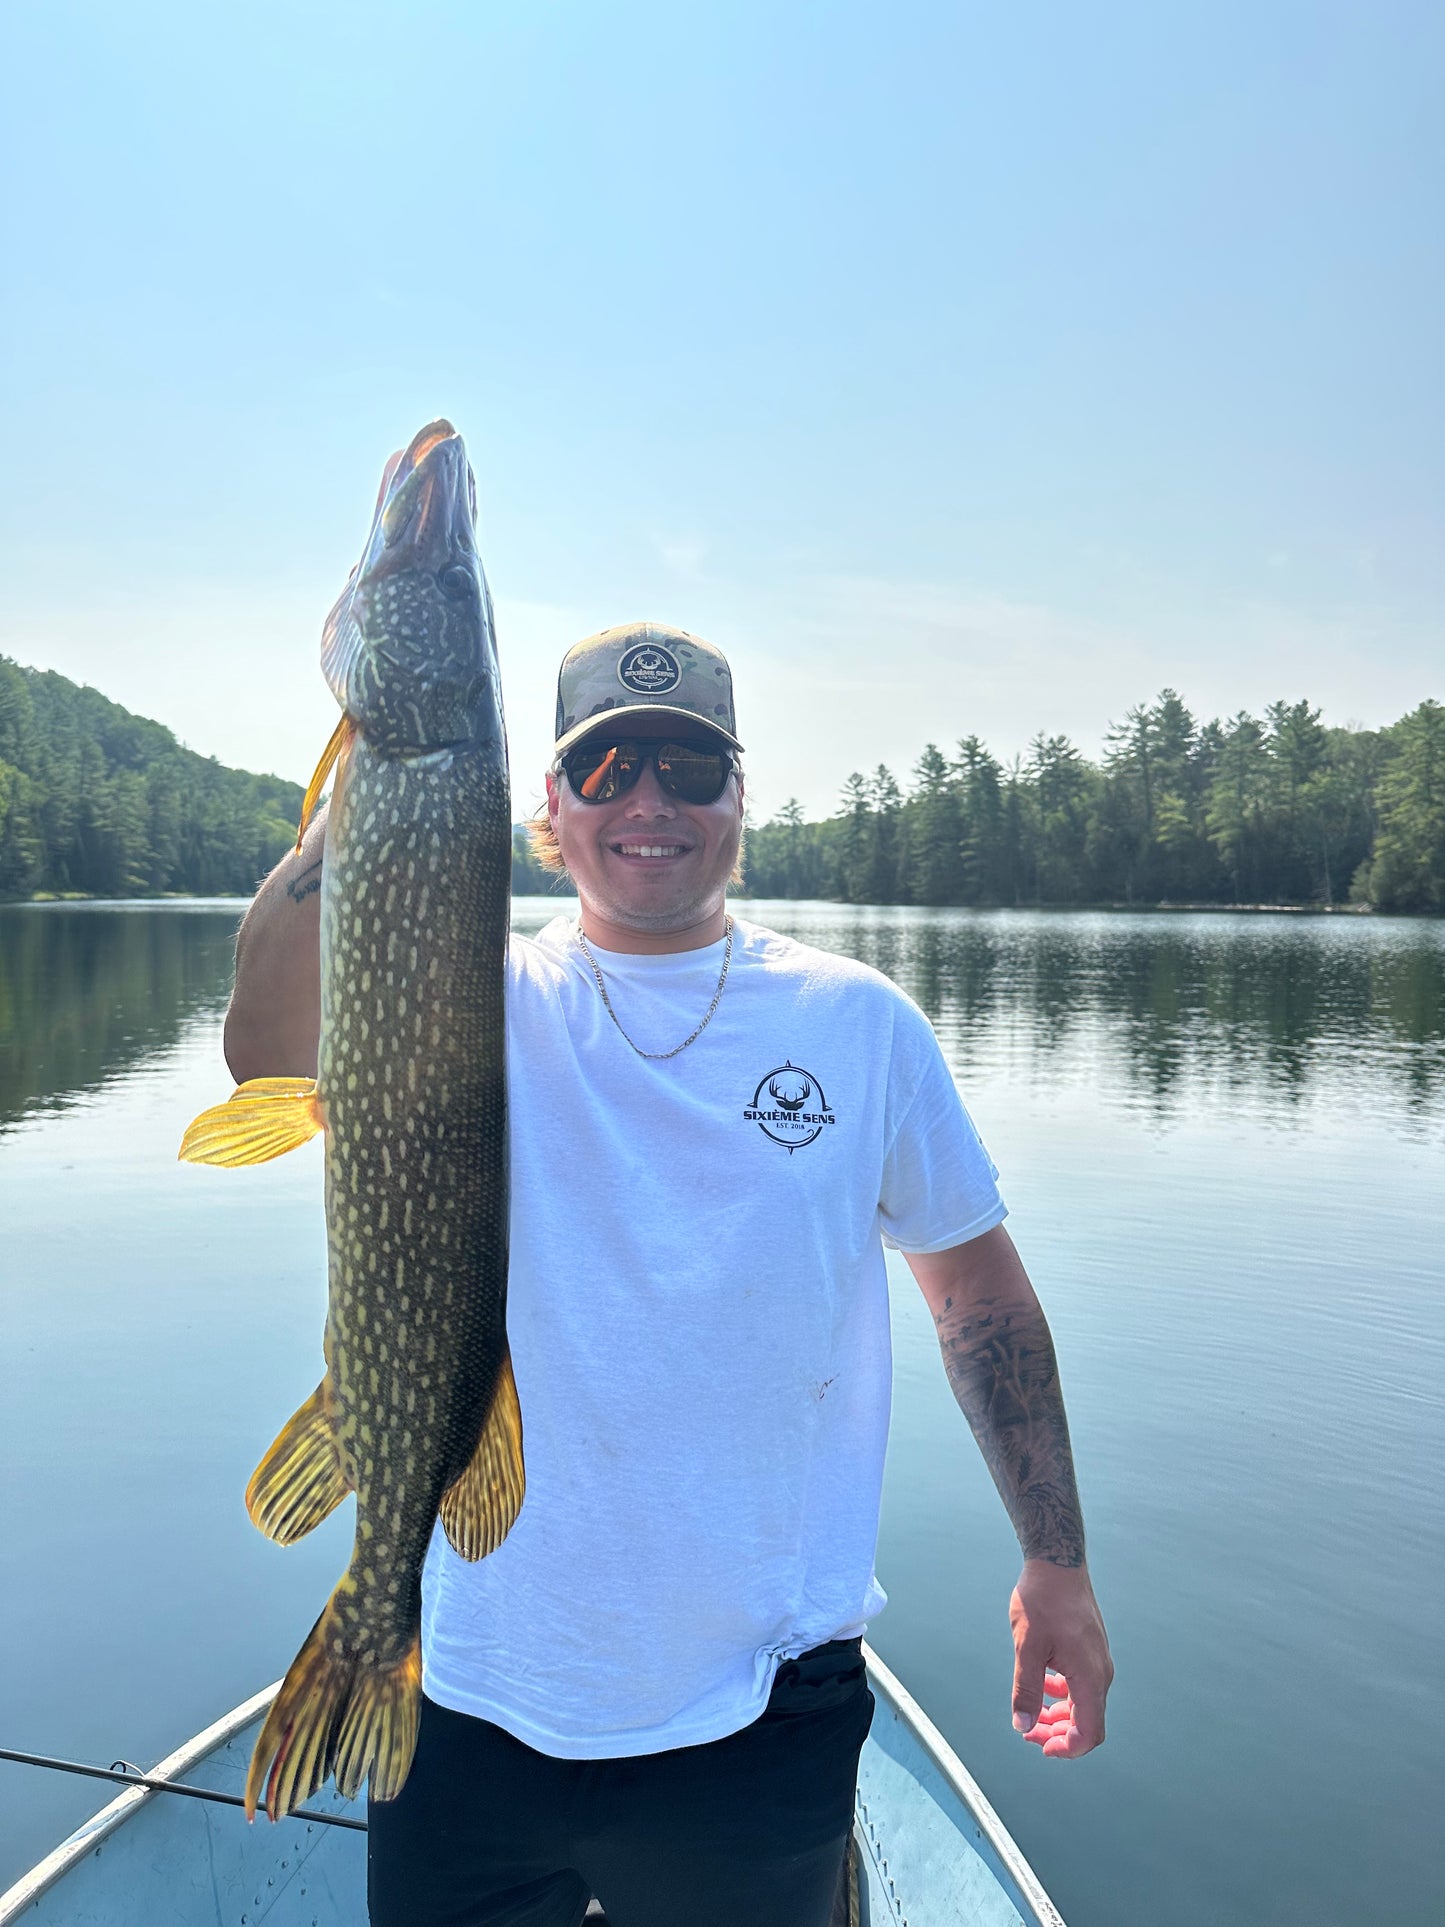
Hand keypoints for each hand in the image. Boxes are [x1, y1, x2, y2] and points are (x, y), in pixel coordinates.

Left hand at [1008, 1560, 1112, 1757]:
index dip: (1066, 1749)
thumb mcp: (1027, 1646)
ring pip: (1084, 1704)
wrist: (1058, 1562)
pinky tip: (1043, 1687)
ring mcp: (1097, 1660)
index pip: (1089, 1733)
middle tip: (1028, 1733)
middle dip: (1059, 1735)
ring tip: (1033, 1715)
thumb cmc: (1043, 1599)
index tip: (1039, 1745)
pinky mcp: (1090, 1649)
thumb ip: (1027, 1689)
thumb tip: (1023, 1726)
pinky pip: (1082, 1685)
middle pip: (1087, 1722)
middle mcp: (1100, 1672)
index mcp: (1090, 1677)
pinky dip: (1063, 1696)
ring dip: (1060, 1716)